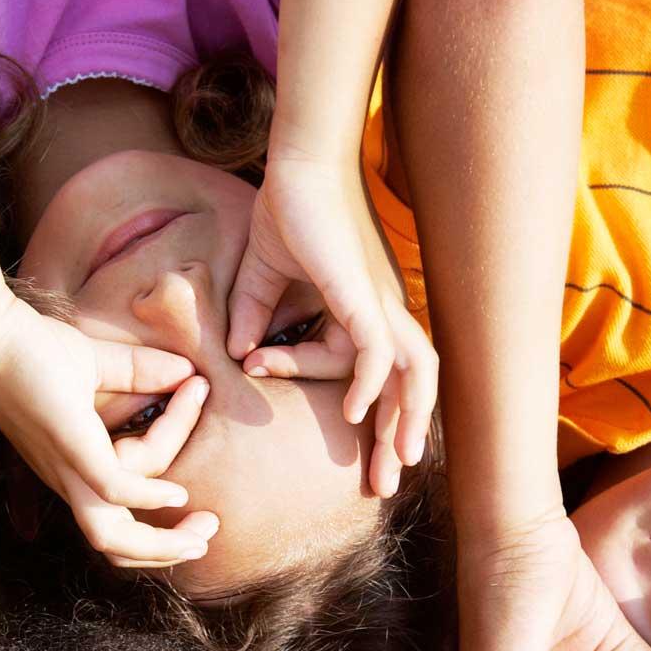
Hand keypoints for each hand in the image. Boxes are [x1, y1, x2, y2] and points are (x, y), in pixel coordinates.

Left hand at [0, 296, 219, 567]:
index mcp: (74, 467)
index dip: (174, 452)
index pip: (132, 487)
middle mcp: (68, 479)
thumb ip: (141, 370)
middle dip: (165, 550)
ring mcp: (66, 467)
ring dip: (160, 543)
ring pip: (111, 536)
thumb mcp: (98, 362)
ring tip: (200, 528)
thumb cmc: (32, 346)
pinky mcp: (69, 445)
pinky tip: (176, 493)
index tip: (197, 396)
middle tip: (206, 532)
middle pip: (115, 544)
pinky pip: (112, 489)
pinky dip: (147, 498)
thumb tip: (188, 370)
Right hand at [226, 154, 437, 496]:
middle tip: (386, 483)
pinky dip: (371, 384)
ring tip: (392, 462)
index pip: (358, 370)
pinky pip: (376, 350)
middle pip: (408, 386)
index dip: (326, 392)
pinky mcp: (363, 294)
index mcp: (367, 309)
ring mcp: (379, 303)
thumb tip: (238, 352)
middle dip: (399, 438)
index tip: (275, 388)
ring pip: (412, 374)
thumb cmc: (289, 210)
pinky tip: (352, 412)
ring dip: (403, 420)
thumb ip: (253, 313)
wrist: (299, 166)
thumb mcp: (265, 275)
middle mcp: (384, 312)